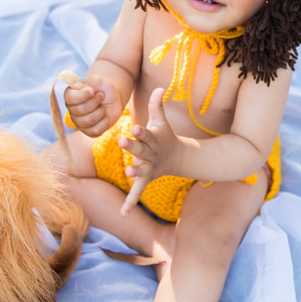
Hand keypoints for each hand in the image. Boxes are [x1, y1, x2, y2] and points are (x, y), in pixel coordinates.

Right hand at [65, 76, 121, 137]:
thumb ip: (88, 82)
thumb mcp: (98, 81)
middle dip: (95, 102)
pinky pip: (95, 131)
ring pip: (88, 121)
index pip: (70, 98)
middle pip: (80, 110)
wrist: (113, 99)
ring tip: (103, 107)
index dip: (83, 95)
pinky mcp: (89, 131)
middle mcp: (72, 110)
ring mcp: (79, 122)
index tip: (93, 90)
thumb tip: (76, 86)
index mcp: (70, 96)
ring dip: (101, 112)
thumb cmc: (103, 88)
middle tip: (102, 96)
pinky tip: (106, 116)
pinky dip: (105, 123)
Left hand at [118, 88, 179, 216]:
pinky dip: (130, 203)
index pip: (146, 135)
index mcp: (153, 140)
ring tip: (127, 172)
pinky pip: (138, 193)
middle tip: (122, 142)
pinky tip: (122, 214)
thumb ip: (157, 105)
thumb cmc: (163, 136)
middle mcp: (151, 155)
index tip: (134, 128)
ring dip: (135, 172)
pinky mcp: (145, 180)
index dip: (140, 132)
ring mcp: (149, 168)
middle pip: (141, 151)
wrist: (178, 158)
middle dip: (133, 147)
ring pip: (141, 170)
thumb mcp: (161, 121)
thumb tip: (160, 86)